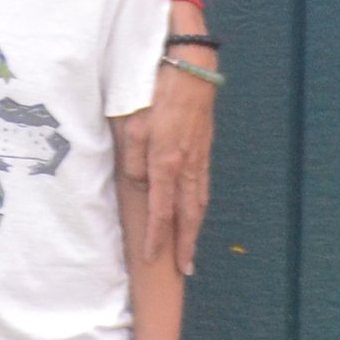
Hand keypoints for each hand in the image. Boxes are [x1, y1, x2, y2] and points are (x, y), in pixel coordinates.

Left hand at [121, 71, 214, 277]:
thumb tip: (139, 185)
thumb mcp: (133, 123)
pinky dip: (200, 206)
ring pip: (199, 203)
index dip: (158, 237)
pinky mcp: (205, 150)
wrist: (193, 69)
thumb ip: (133, 158)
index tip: (153, 257)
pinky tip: (197, 212)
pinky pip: (204, 186)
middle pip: (188, 215)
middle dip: (186, 244)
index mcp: (166, 161)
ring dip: (195, 229)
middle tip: (186, 269)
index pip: (162, 210)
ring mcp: (199, 159)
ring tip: (191, 249)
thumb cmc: (157, 92)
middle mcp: (186, 166)